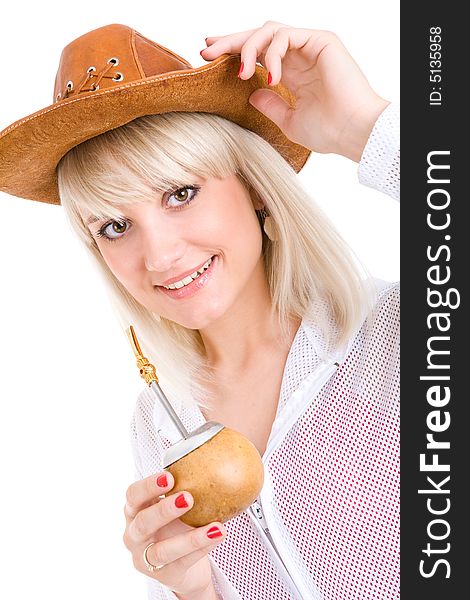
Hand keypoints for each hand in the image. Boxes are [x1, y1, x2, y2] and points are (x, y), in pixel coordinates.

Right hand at [123, 471, 224, 598]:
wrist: (184, 565)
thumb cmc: (176, 526)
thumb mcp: (176, 504)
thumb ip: (186, 484)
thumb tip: (217, 451)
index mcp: (135, 510)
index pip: (133, 495)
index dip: (147, 486)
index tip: (168, 476)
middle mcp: (135, 534)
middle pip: (142, 522)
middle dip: (163, 510)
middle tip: (188, 497)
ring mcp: (145, 557)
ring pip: (162, 550)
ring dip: (189, 537)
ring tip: (214, 526)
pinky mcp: (163, 574)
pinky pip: (183, 562)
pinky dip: (202, 547)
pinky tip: (218, 535)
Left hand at [201, 21, 389, 161]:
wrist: (352, 132)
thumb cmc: (328, 131)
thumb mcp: (289, 121)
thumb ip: (271, 106)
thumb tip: (252, 94)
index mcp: (292, 73)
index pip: (258, 54)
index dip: (233, 51)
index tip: (209, 54)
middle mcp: (299, 57)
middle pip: (258, 37)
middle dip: (230, 41)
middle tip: (207, 49)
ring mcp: (310, 46)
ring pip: (269, 32)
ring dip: (248, 48)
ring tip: (240, 73)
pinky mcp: (321, 40)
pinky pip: (285, 36)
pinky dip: (272, 54)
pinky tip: (270, 76)